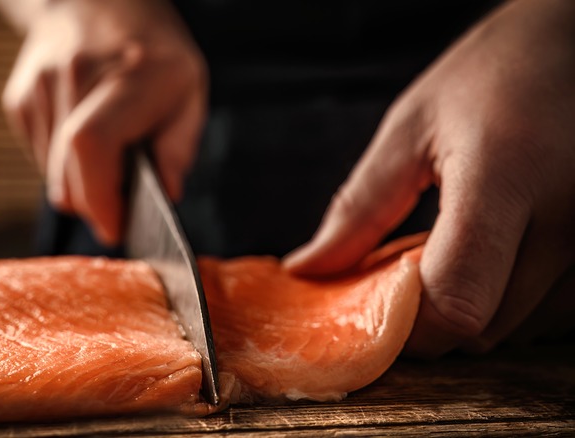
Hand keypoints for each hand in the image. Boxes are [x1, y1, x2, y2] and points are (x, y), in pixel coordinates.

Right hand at [2, 0, 206, 243]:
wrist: (98, 2)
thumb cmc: (153, 52)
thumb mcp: (188, 91)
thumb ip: (179, 146)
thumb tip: (166, 196)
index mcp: (128, 76)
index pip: (91, 145)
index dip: (100, 198)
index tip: (118, 227)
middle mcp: (74, 76)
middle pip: (66, 175)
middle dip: (95, 206)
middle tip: (120, 206)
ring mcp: (39, 85)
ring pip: (50, 175)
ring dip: (79, 184)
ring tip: (107, 155)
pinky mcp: (19, 98)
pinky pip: (38, 158)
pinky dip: (61, 165)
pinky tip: (82, 136)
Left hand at [283, 0, 574, 355]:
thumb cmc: (493, 72)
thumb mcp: (411, 128)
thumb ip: (358, 208)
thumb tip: (307, 270)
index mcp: (506, 177)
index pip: (455, 299)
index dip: (405, 327)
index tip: (372, 313)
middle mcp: (569, 215)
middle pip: (485, 327)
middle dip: (432, 322)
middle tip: (402, 284)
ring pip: (524, 328)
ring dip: (477, 313)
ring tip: (453, 258)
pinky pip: (559, 311)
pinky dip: (518, 303)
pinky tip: (498, 261)